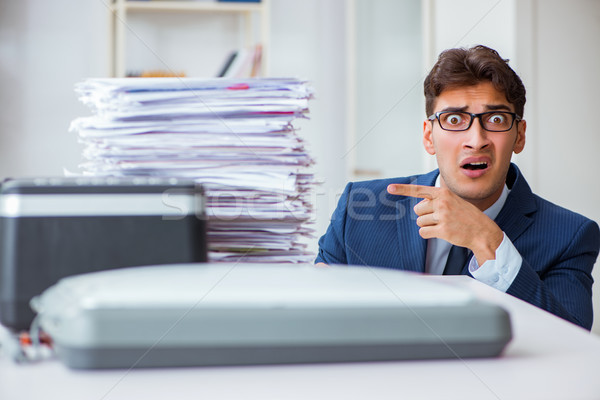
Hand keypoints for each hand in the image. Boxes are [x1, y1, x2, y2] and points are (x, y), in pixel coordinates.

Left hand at [387, 184, 503, 264]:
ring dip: (428, 225)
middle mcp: (442, 202)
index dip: (402, 189)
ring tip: (443, 225)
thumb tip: (418, 205)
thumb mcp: (453, 201)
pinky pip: (423, 232)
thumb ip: (436, 200)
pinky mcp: (443, 230)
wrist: (482, 231)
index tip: (389, 189)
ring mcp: (443, 216)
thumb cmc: (466, 216)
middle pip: (417, 210)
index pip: (418, 190)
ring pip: (419, 222)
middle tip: (440, 218)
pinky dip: (428, 234)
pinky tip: (441, 233)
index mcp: (443, 193)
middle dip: (425, 216)